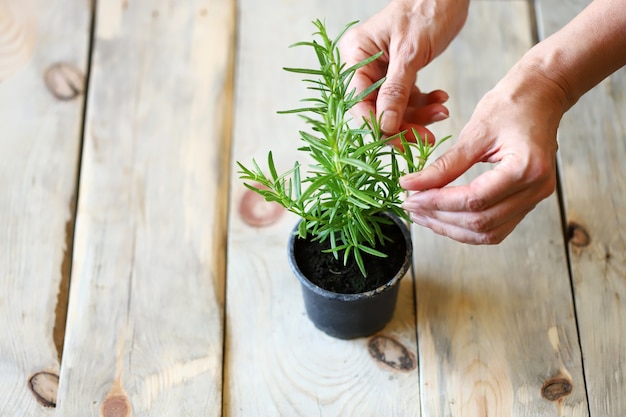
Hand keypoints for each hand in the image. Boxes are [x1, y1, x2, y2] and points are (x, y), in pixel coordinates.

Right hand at [339, 0, 468, 144]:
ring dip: (418, 116)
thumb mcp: (410, 52)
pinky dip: (424, 103)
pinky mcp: (398, 72)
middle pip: (376, 108)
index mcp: (356, 55)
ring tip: (442, 112)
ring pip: (393, 107)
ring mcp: (381, 70)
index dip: (376, 124)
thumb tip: (384, 126)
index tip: (398, 142)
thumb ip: (396, 90)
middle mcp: (363, 64)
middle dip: (403, 124)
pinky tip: (440, 99)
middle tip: (426, 138)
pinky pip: (407, 98)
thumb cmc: (427, 9)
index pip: (357, 101)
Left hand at [400, 71, 563, 243]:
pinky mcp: (526, 201)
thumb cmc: (512, 105)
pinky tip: (443, 215)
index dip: (437, 202)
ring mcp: (534, 198)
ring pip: (488, 233)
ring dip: (451, 228)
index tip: (410, 197)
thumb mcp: (474, 132)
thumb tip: (411, 184)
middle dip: (440, 218)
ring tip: (422, 214)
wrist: (541, 95)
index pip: (474, 200)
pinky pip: (495, 227)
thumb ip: (444, 165)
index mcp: (525, 168)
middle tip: (411, 206)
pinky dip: (466, 226)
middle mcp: (536, 189)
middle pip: (481, 222)